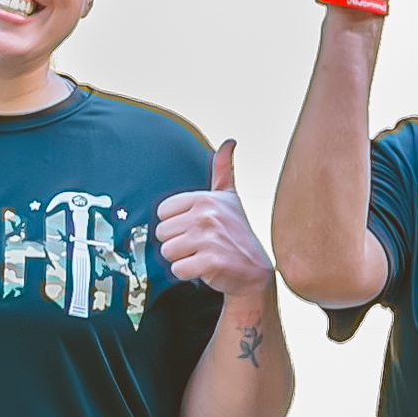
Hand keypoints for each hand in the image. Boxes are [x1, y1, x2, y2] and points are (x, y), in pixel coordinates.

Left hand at [157, 142, 271, 303]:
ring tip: (201, 255)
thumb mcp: (229, 199)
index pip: (163, 212)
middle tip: (199, 245)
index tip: (195, 228)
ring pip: (168, 252)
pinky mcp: (211, 262)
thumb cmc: (237, 234)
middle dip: (177, 243)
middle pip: (162, 233)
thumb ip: (223, 171)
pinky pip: (178, 269)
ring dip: (182, 258)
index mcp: (205, 199)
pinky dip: (188, 273)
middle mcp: (207, 215)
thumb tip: (229, 143)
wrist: (255, 270)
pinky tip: (205, 268)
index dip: (176, 224)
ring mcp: (210, 239)